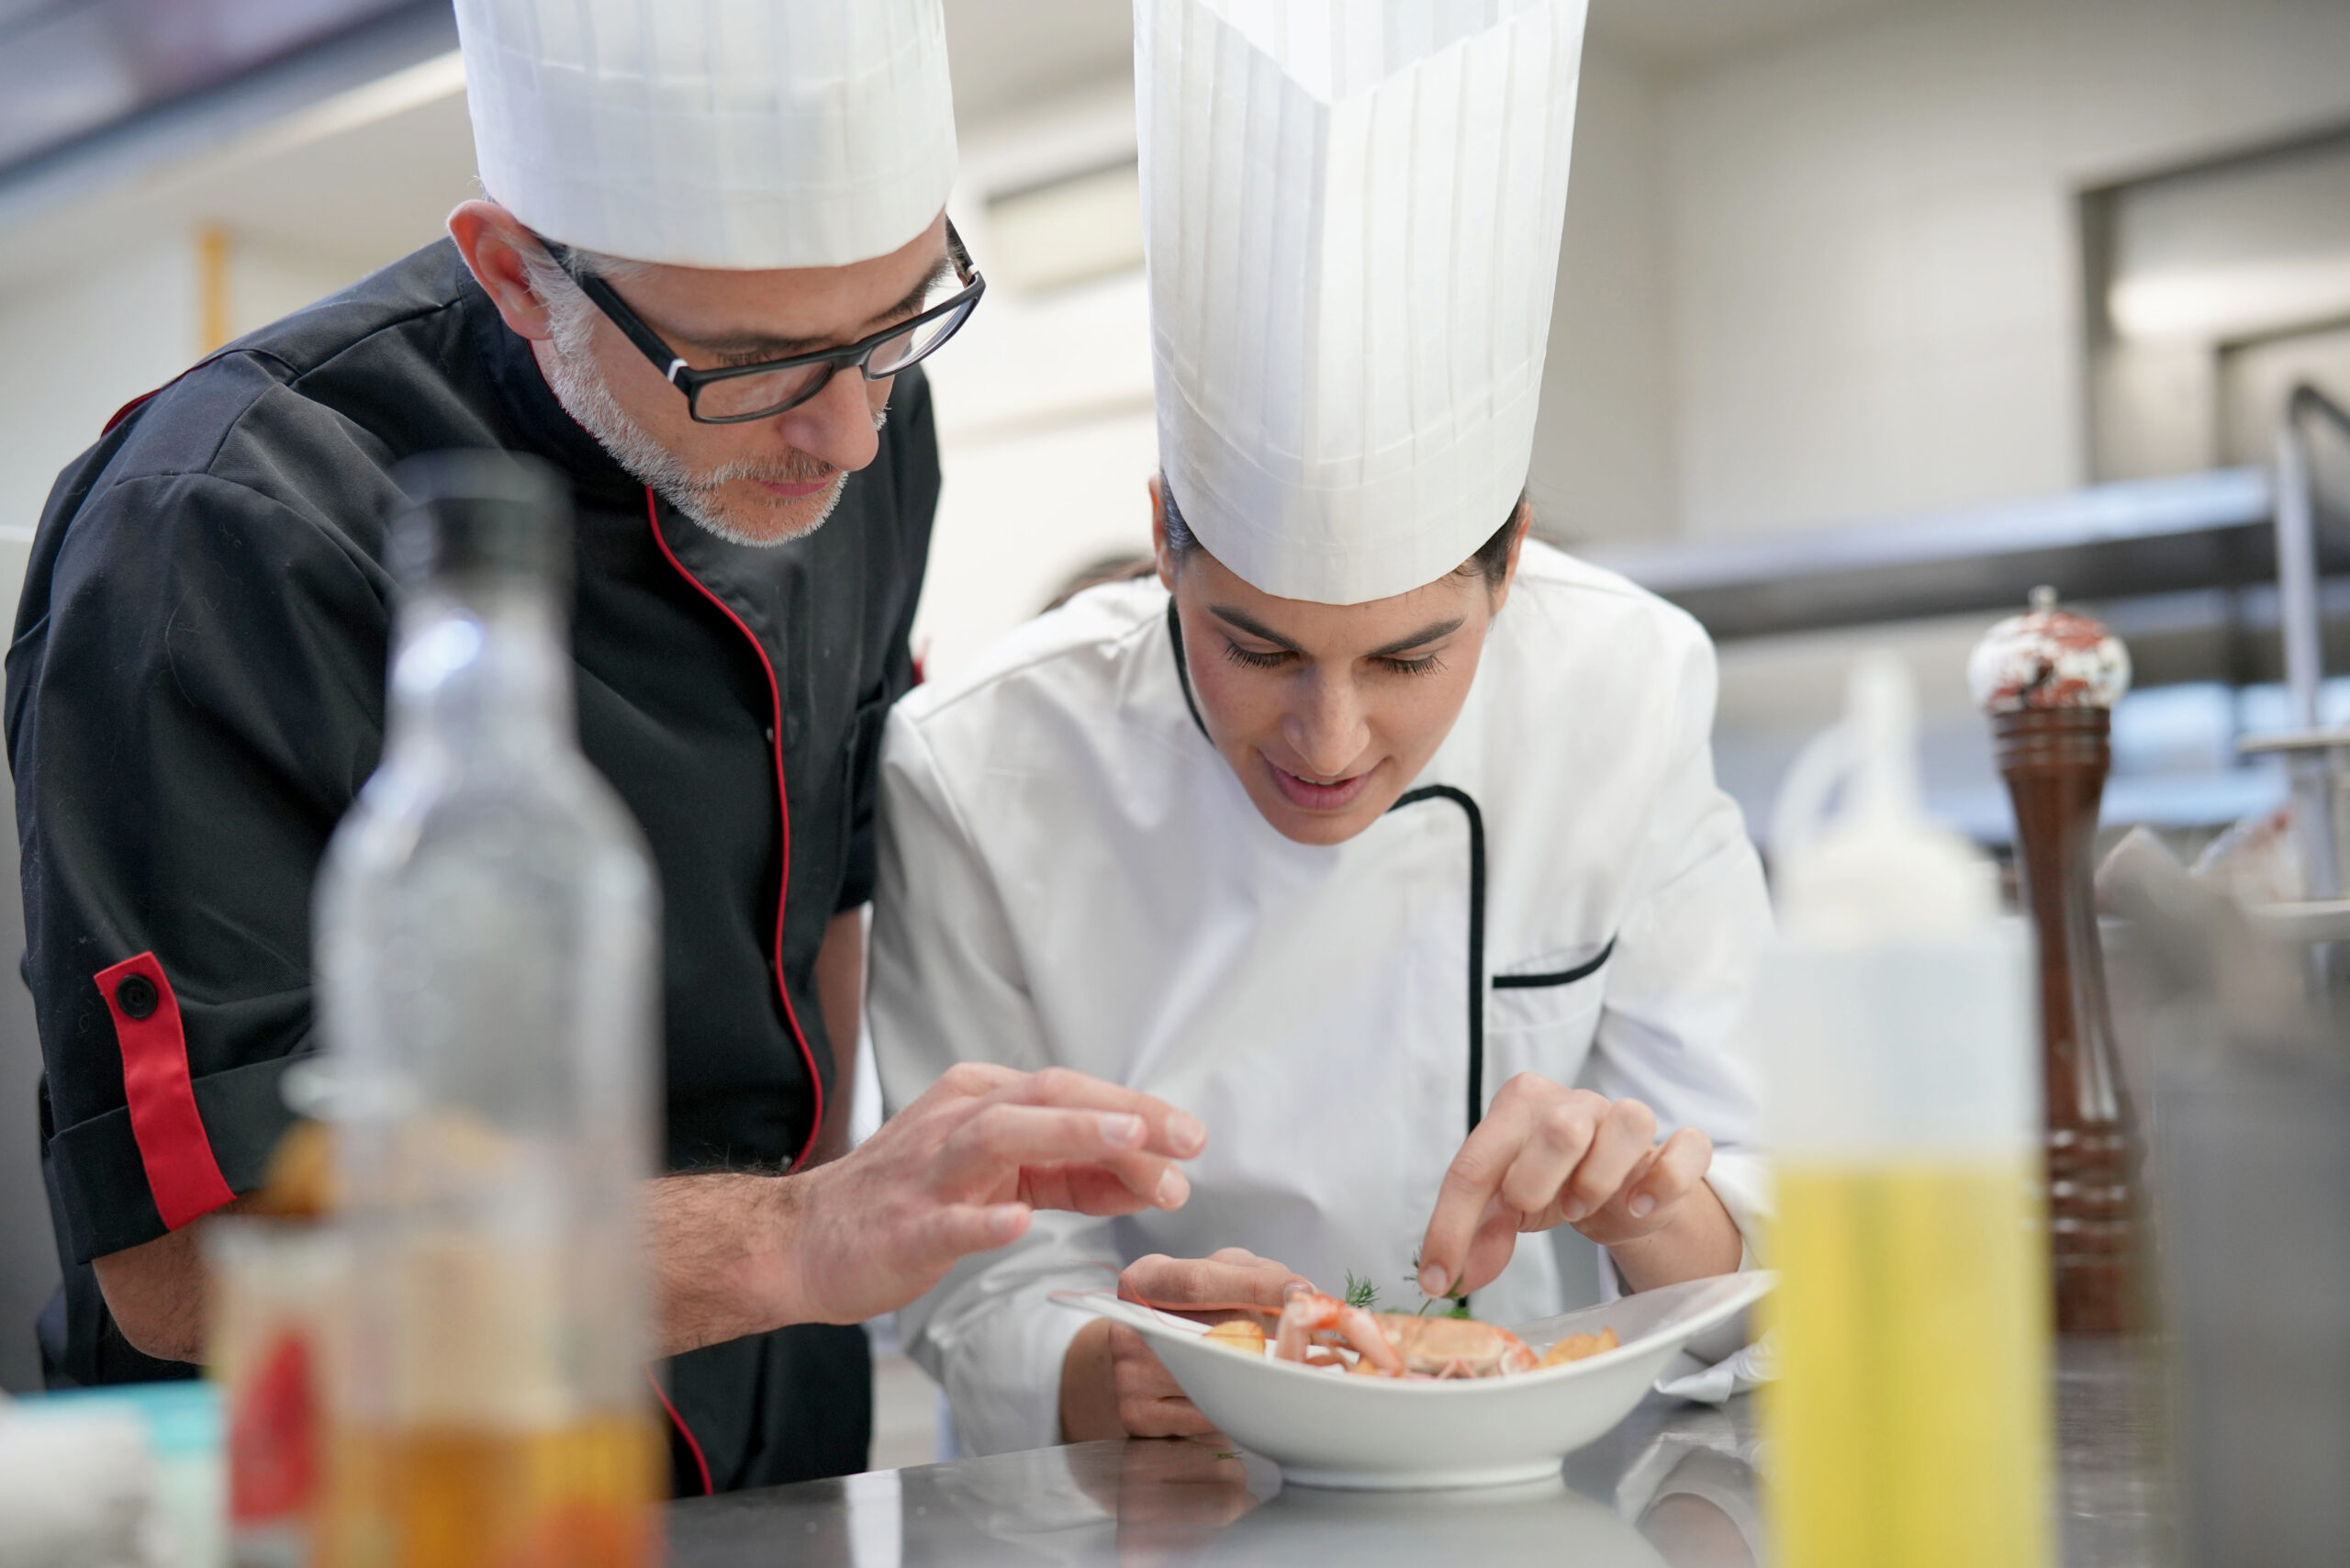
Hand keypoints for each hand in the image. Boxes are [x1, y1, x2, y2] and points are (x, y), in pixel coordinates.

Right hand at [776, 1064, 1205, 1324]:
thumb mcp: (1000, 1177)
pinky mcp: (902, 1227)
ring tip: (1126, 1143)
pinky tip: (1016, 1223)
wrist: (808, 1242)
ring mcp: (927, 1172)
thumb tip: (1152, 1174)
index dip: (1137, 1112)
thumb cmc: (911, 1202)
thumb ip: (1071, 1173)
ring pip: (1000, 1137)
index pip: (1070, 1093)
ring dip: (1067, 1135)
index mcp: (981, 1100)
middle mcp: (956, 1121)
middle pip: (1047, 1098)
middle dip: (1122, 1115)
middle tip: (1185, 1138)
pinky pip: (944, 1220)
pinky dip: (982, 1220)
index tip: (1192, 1138)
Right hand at [1061, 1249, 1303, 1440]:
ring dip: (1260, 1374)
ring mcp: (1130, 1375)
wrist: (1139, 1357)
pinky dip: (1238, 1402)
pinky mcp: (1139, 1416)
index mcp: (1145, 1280)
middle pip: (1212, 1334)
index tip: (1300, 1293)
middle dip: (1271, 1336)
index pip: (1200, 1282)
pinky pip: (1209, 1414)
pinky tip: (1244, 1389)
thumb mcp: (1216, 1273)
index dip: (1254, 1287)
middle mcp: (1129, 1326)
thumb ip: (1256, 1274)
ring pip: (1216, 1380)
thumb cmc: (1190, 1307)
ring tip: (1277, 1362)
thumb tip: (1304, 1295)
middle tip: (1310, 1337)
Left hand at [1415, 1073, 1733, 1298]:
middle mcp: (1574, 1103)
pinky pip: (1686, 1147)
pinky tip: (1639, 1206)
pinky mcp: (1674, 1148)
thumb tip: (1449, 1278)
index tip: (1439, 1278)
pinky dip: (1665, 1180)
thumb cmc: (1550, 1186)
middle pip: (1560, 1126)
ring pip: (1629, 1121)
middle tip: (1530, 1210)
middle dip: (1536, 1178)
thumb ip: (1475, 1235)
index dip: (1452, 1226)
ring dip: (1602, 1176)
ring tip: (1581, 1207)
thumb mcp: (1503, 1207)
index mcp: (1519, 1107)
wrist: (1615, 1192)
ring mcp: (1626, 1120)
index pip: (1475, 1163)